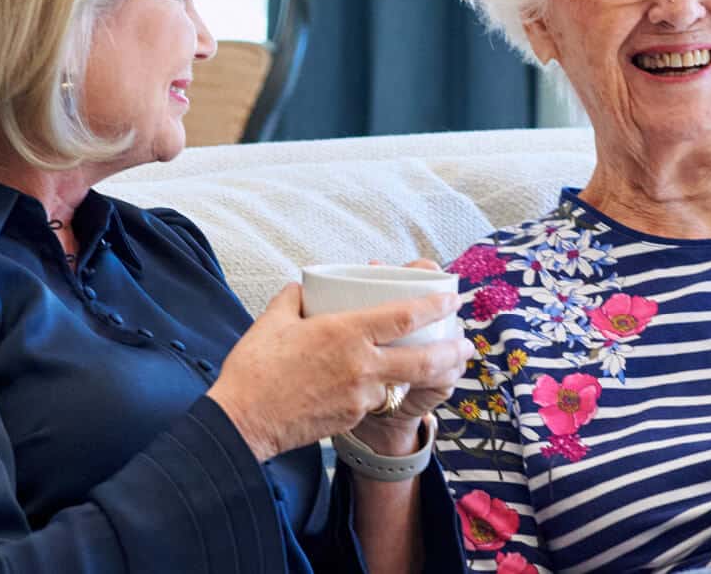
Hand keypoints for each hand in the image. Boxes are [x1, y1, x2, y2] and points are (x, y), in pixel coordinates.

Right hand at [208, 282, 474, 461]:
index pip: (405, 315)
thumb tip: (305, 289)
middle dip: (453, 352)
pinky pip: (377, 400)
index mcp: (346, 332)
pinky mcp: (352, 418)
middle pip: (424, 360)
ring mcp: (360, 396)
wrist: (243, 421)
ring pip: (404, 383)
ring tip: (442, 367)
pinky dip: (387, 391)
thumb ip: (295, 298)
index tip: (453, 297)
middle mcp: (362, 365)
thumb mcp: (274, 320)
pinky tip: (386, 386)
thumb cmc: (255, 368)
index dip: (435, 304)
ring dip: (428, 376)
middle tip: (467, 344)